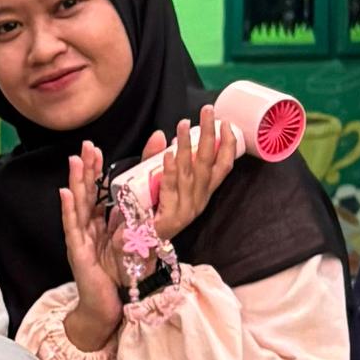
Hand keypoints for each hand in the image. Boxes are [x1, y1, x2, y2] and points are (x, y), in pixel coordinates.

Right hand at [60, 143, 124, 355]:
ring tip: (74, 161)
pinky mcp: (78, 253)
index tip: (97, 150)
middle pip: (85, 194)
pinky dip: (68, 210)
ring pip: (77, 206)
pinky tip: (66, 193)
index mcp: (98, 227)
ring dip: (75, 182)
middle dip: (85, 169)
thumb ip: (129, 224)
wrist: (106, 309)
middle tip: (86, 146)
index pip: (96, 193)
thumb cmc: (116, 279)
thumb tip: (141, 201)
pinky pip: (72, 228)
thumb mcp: (125, 245)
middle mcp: (86, 230)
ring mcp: (80, 240)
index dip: (95, 171)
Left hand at [148, 113, 237, 244]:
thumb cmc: (146, 213)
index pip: (222, 168)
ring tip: (183, 123)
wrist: (133, 248)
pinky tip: (169, 153)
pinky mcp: (168, 218)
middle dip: (210, 135)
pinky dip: (171, 170)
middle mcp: (197, 201)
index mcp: (201, 194)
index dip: (227, 145)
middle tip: (208, 110)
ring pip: (189, 173)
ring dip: (186, 145)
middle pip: (208, 164)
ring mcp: (184, 211)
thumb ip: (155, 159)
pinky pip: (170, 189)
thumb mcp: (153, 181)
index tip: (226, 123)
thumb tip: (160, 134)